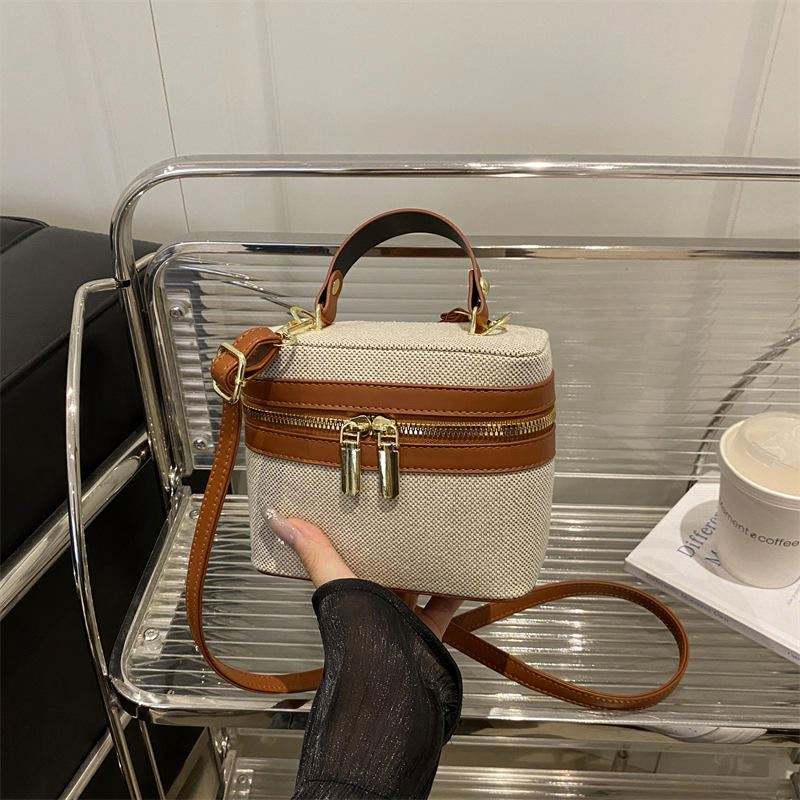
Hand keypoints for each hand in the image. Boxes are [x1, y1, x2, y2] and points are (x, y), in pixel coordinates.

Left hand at [266, 511, 461, 639]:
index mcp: (350, 593)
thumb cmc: (358, 630)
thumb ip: (314, 551)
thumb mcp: (336, 579)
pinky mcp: (427, 631)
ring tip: (435, 537)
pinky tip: (462, 571)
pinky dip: (454, 590)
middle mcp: (373, 607)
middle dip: (395, 550)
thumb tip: (278, 519)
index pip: (349, 561)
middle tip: (407, 519)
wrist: (391, 673)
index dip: (355, 540)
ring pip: (415, 587)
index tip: (365, 516)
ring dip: (424, 566)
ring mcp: (401, 620)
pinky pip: (444, 605)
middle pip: (385, 572)